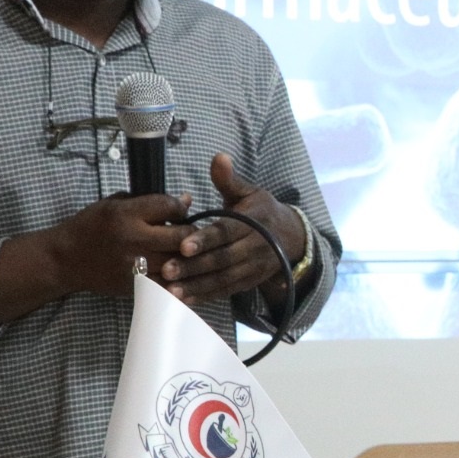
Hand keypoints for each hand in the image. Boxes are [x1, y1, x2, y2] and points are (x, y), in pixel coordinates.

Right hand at [0, 193, 199, 327]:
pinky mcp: (135, 286)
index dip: (181, 206)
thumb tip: (184, 201)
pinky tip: (178, 271)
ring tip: (186, 251)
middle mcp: (133, 240)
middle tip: (191, 232)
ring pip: (179, 262)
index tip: (181, 208)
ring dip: (187, 257)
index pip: (169, 206)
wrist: (66, 260)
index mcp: (126, 215)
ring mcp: (136, 266)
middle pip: (182, 236)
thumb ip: (148, 201)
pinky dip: (177, 277)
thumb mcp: (113, 204)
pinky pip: (168, 283)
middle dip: (192, 232)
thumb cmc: (90, 226)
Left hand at [155, 154, 306, 308]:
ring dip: (196, 286)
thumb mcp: (249, 192)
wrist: (291, 237)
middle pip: (222, 259)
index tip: (183, 244)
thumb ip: (229, 179)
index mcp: (253, 222)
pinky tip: (183, 300)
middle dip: (194, 266)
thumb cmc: (261, 211)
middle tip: (167, 269)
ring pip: (222, 279)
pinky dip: (205, 297)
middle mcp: (254, 247)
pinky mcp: (249, 282)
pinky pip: (226, 291)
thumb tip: (219, 157)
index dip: (205, 239)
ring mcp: (252, 268)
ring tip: (170, 290)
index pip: (226, 231)